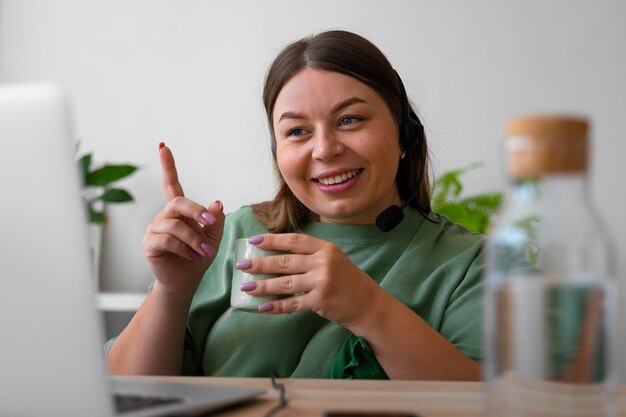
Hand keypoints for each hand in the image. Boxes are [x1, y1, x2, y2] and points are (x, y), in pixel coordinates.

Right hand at [142, 143, 224, 295]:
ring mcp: (155, 228)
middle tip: (210, 224)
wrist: (186, 281)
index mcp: (180, 211)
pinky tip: (191, 256)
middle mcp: (165, 216)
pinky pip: (167, 239)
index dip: (168, 165)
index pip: (171, 183)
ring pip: (175, 225)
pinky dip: (183, 248)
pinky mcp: (149, 243)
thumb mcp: (214, 238)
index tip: (162, 146)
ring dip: (194, 239)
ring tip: (204, 251)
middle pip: (178, 202)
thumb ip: (215, 220)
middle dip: (197, 212)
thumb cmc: (198, 257)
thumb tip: (217, 203)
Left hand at [237, 233, 384, 329]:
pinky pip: (293, 303)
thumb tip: (277, 256)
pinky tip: (263, 306)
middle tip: (241, 265)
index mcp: (325, 248)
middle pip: (285, 261)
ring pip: (285, 282)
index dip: (272, 240)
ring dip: (263, 285)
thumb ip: (311, 256)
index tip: (253, 241)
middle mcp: (323, 262)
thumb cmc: (348, 281)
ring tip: (246, 287)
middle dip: (260, 263)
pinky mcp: (321, 301)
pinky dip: (276, 306)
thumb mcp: (333, 260)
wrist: (368, 304)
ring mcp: (322, 281)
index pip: (294, 241)